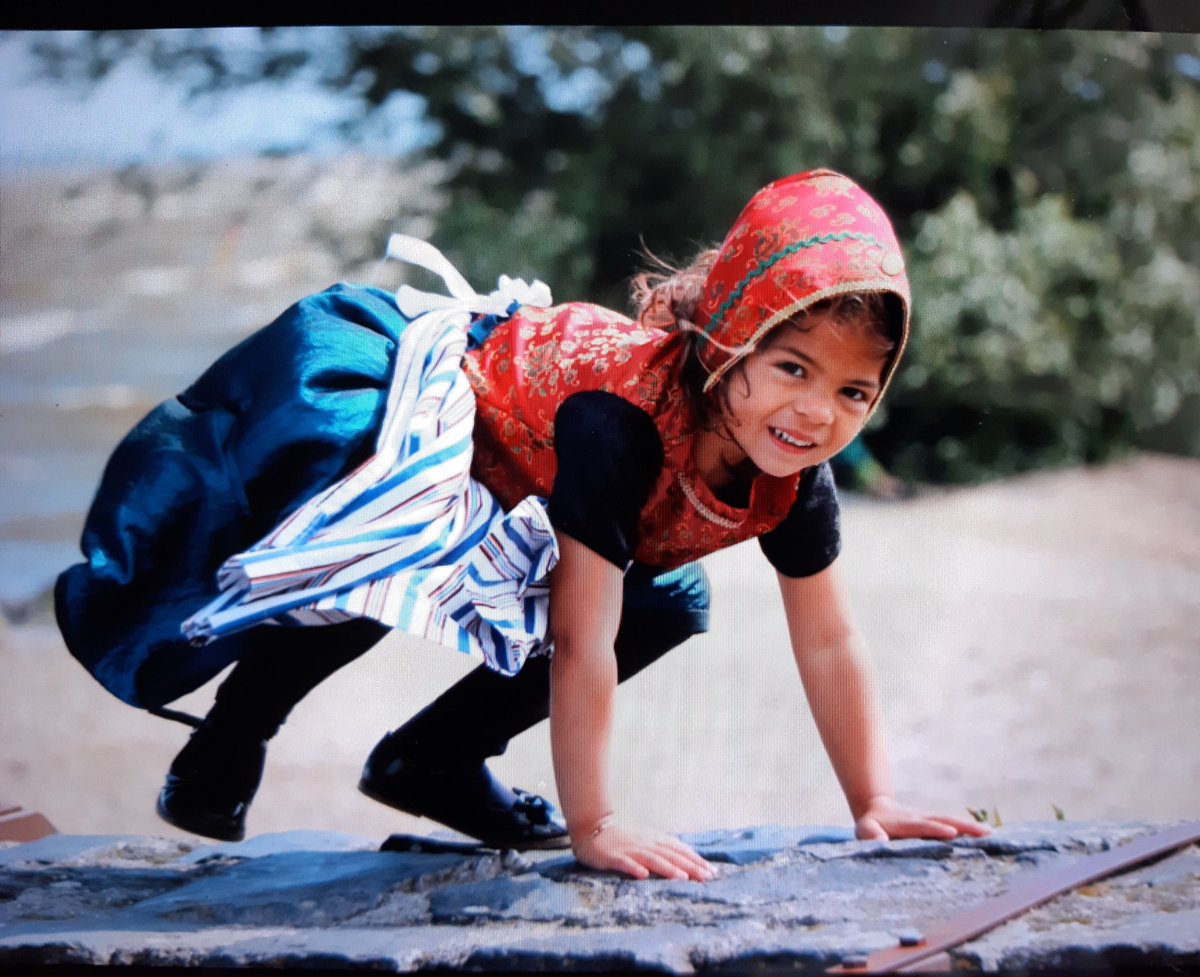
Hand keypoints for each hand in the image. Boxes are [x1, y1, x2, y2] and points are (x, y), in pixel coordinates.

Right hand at [572, 817, 715, 880]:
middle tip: (706, 876)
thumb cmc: (622, 838)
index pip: (679, 849)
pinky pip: (624, 862)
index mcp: (654, 839)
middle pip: (670, 854)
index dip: (695, 859)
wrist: (592, 827)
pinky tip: (643, 875)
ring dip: (667, 868)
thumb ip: (663, 848)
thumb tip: (687, 859)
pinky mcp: (613, 856)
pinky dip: (634, 868)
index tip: (712, 871)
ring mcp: (629, 849)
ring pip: (651, 858)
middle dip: (689, 866)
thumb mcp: (645, 840)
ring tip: (682, 878)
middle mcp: (645, 843)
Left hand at [854, 795, 991, 840]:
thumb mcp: (865, 829)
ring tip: (991, 835)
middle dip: (964, 827)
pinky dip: (970, 831)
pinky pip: (955, 827)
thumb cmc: (871, 826)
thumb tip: (879, 841)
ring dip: (971, 828)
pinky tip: (987, 838)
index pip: (922, 825)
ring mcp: (931, 819)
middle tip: (985, 833)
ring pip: (953, 821)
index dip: (935, 829)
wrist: (877, 809)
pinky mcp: (937, 824)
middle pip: (945, 820)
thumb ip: (871, 834)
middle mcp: (922, 818)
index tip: (951, 833)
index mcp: (905, 822)